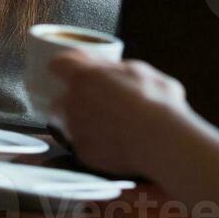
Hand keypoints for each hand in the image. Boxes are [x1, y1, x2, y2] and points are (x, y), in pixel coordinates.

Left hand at [47, 52, 189, 177]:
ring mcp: (75, 129)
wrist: (160, 141)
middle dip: (72, 101)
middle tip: (99, 103)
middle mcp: (72, 102)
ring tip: (108, 126)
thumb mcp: (140, 71)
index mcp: (85, 76)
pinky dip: (95, 144)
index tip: (77, 70)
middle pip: (58, 100)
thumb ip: (116, 68)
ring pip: (68, 124)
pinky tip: (115, 143)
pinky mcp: (84, 153)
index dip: (67, 66)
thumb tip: (108, 67)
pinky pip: (83, 145)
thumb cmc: (155, 102)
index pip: (58, 64)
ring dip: (81, 123)